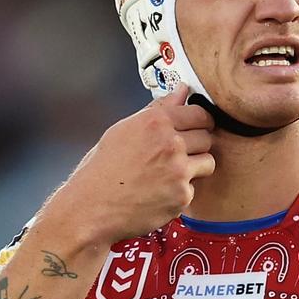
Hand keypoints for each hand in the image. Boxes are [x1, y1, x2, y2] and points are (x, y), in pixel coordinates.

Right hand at [42, 83, 214, 245]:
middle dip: (197, 144)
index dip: (199, 121)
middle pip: (207, 137)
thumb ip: (158, 109)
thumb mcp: (124, 130)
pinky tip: (159, 192)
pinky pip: (194, 188)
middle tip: (177, 154)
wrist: (90, 207)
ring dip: (195, 167)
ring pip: (208, 162)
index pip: (199, 113)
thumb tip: (182, 91)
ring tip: (170, 173)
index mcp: (155, 122)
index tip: (196, 127)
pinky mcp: (182, 195)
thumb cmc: (102, 169)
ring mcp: (178, 170)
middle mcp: (170, 143)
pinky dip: (181, 191)